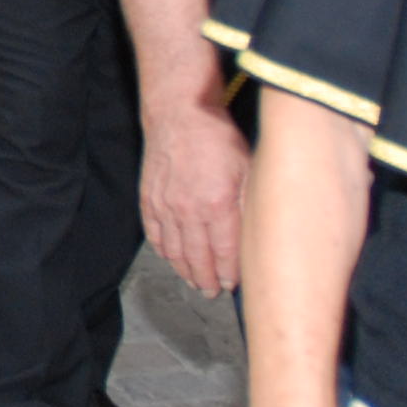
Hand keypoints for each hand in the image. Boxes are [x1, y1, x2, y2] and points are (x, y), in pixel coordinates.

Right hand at [141, 87, 251, 297]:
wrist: (180, 113)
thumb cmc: (218, 137)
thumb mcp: (248, 169)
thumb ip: (250, 205)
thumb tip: (256, 236)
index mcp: (218, 206)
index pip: (226, 253)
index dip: (230, 274)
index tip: (233, 285)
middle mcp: (188, 211)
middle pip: (198, 258)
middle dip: (207, 280)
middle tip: (212, 292)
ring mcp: (165, 206)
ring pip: (174, 251)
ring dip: (185, 270)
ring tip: (194, 282)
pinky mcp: (149, 198)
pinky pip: (155, 233)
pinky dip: (163, 250)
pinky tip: (170, 258)